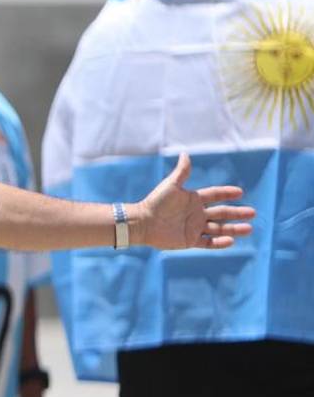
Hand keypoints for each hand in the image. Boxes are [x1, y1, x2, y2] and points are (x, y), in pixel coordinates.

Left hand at [136, 153, 254, 249]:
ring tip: (249, 229)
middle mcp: (196, 214)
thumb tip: (185, 154)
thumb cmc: (155, 202)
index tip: (240, 192)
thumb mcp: (171, 185)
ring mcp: (194, 228)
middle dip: (237, 213)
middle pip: (221, 213)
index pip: (214, 195)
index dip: (226, 193)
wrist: (142, 223)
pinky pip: (208, 243)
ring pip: (219, 229)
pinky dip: (220, 243)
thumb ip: (182, 172)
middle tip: (253, 213)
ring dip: (233, 229)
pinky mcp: (189, 241)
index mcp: (193, 199)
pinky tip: (231, 241)